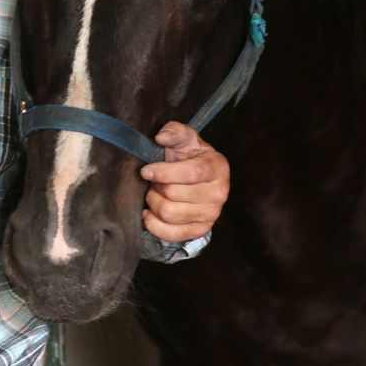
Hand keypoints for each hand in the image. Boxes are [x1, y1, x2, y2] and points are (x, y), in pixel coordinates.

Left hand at [140, 121, 229, 242]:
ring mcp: (211, 214)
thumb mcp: (184, 138)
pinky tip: (149, 213)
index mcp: (217, 167)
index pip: (190, 173)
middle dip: (156, 186)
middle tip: (153, 181)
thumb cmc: (189, 156)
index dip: (163, 172)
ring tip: (154, 193)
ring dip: (153, 202)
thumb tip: (161, 137)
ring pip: (169, 213)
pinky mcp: (200, 230)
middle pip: (174, 194)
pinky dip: (153, 224)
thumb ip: (174, 132)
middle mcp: (219, 193)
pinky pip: (170, 234)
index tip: (146, 170)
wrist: (198, 178)